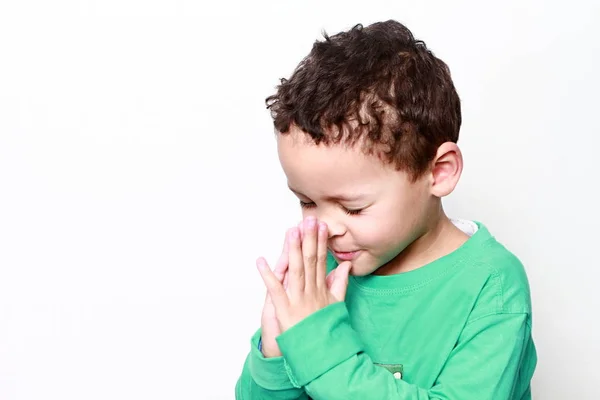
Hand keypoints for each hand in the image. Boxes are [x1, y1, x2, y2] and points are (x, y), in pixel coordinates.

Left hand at [257, 216, 351, 331]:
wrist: (320, 353)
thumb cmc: (325, 329)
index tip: (321, 226)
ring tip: (291, 231)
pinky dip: (267, 275)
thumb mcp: (336, 305)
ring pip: (295, 270)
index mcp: (321, 290)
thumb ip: (341, 283)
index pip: (321, 261)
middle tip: (308, 220)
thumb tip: (347, 265)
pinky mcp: (284, 310)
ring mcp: (297, 300)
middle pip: (309, 261)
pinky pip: (274, 290)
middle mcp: (310, 292)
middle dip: (309, 239)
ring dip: (293, 250)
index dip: (320, 243)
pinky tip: (260, 261)